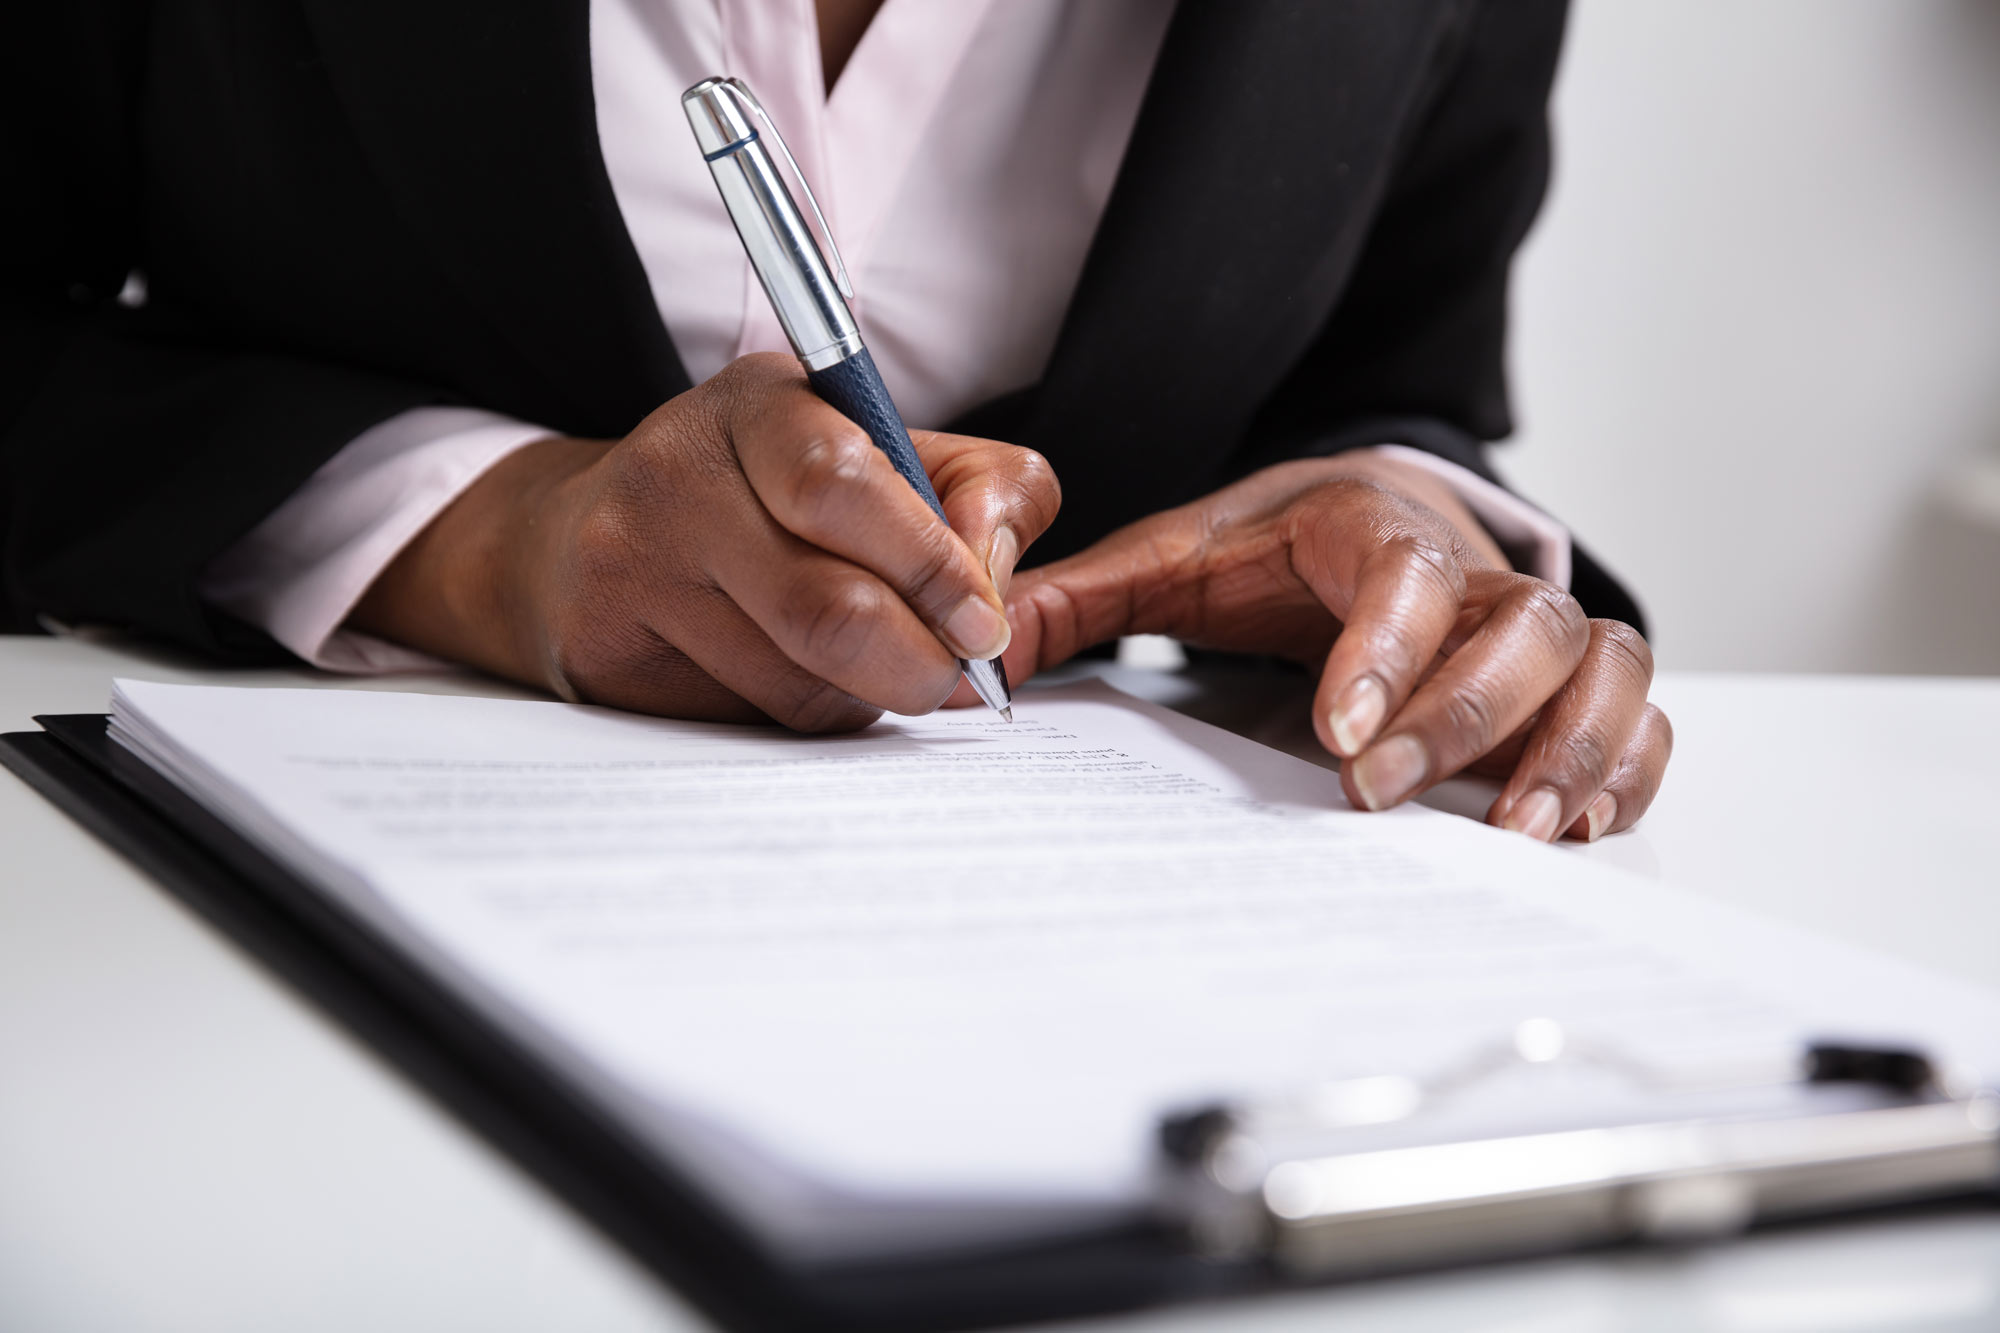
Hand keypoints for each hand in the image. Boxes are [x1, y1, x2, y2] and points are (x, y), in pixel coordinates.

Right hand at [351, 353, 1059, 729]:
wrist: (582, 537)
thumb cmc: (777, 494)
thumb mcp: (895, 450)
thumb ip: (988, 491)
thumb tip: (995, 585)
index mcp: (760, 403)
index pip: (840, 486)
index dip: (930, 568)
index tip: (983, 623)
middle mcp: (676, 474)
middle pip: (826, 610)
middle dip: (918, 661)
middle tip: (949, 671)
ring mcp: (627, 565)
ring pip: (794, 683)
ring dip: (863, 694)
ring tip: (867, 660)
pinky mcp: (604, 651)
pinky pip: (745, 720)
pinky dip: (801, 715)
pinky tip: (794, 673)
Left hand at [997, 454, 1669, 840]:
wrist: (1360, 505)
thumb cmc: (1269, 547)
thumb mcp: (1171, 559)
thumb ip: (1078, 600)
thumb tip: (979, 651)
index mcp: (1369, 527)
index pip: (1403, 573)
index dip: (1387, 649)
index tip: (1340, 734)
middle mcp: (1471, 570)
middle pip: (1522, 624)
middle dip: (1466, 714)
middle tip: (1380, 796)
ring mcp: (1534, 621)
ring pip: (1604, 662)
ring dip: (1575, 745)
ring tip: (1521, 830)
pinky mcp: (1570, 676)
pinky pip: (1638, 712)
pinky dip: (1625, 767)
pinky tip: (1568, 828)